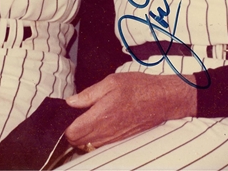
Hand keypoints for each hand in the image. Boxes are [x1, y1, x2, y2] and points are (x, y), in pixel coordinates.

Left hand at [64, 72, 195, 148]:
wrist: (162, 99)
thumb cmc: (138, 88)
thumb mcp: (110, 82)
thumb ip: (88, 94)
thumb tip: (70, 102)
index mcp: (101, 116)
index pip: (73, 133)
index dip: (65, 126)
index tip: (65, 115)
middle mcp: (106, 131)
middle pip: (78, 142)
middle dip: (71, 131)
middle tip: (73, 116)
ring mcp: (114, 138)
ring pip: (89, 145)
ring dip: (83, 135)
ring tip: (84, 118)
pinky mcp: (121, 139)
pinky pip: (101, 144)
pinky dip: (94, 137)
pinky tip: (97, 123)